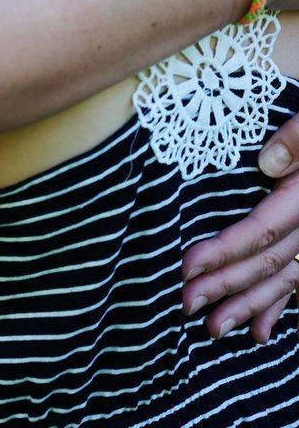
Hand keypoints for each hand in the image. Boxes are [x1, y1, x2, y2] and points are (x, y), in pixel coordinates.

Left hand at [182, 168, 298, 341]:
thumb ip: (297, 141)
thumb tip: (267, 164)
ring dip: (249, 307)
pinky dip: (280, 308)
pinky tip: (261, 332)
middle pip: (266, 263)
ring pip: (284, 282)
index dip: (223, 252)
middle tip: (186, 306)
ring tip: (214, 329)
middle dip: (225, 287)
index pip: (260, 231)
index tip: (187, 267)